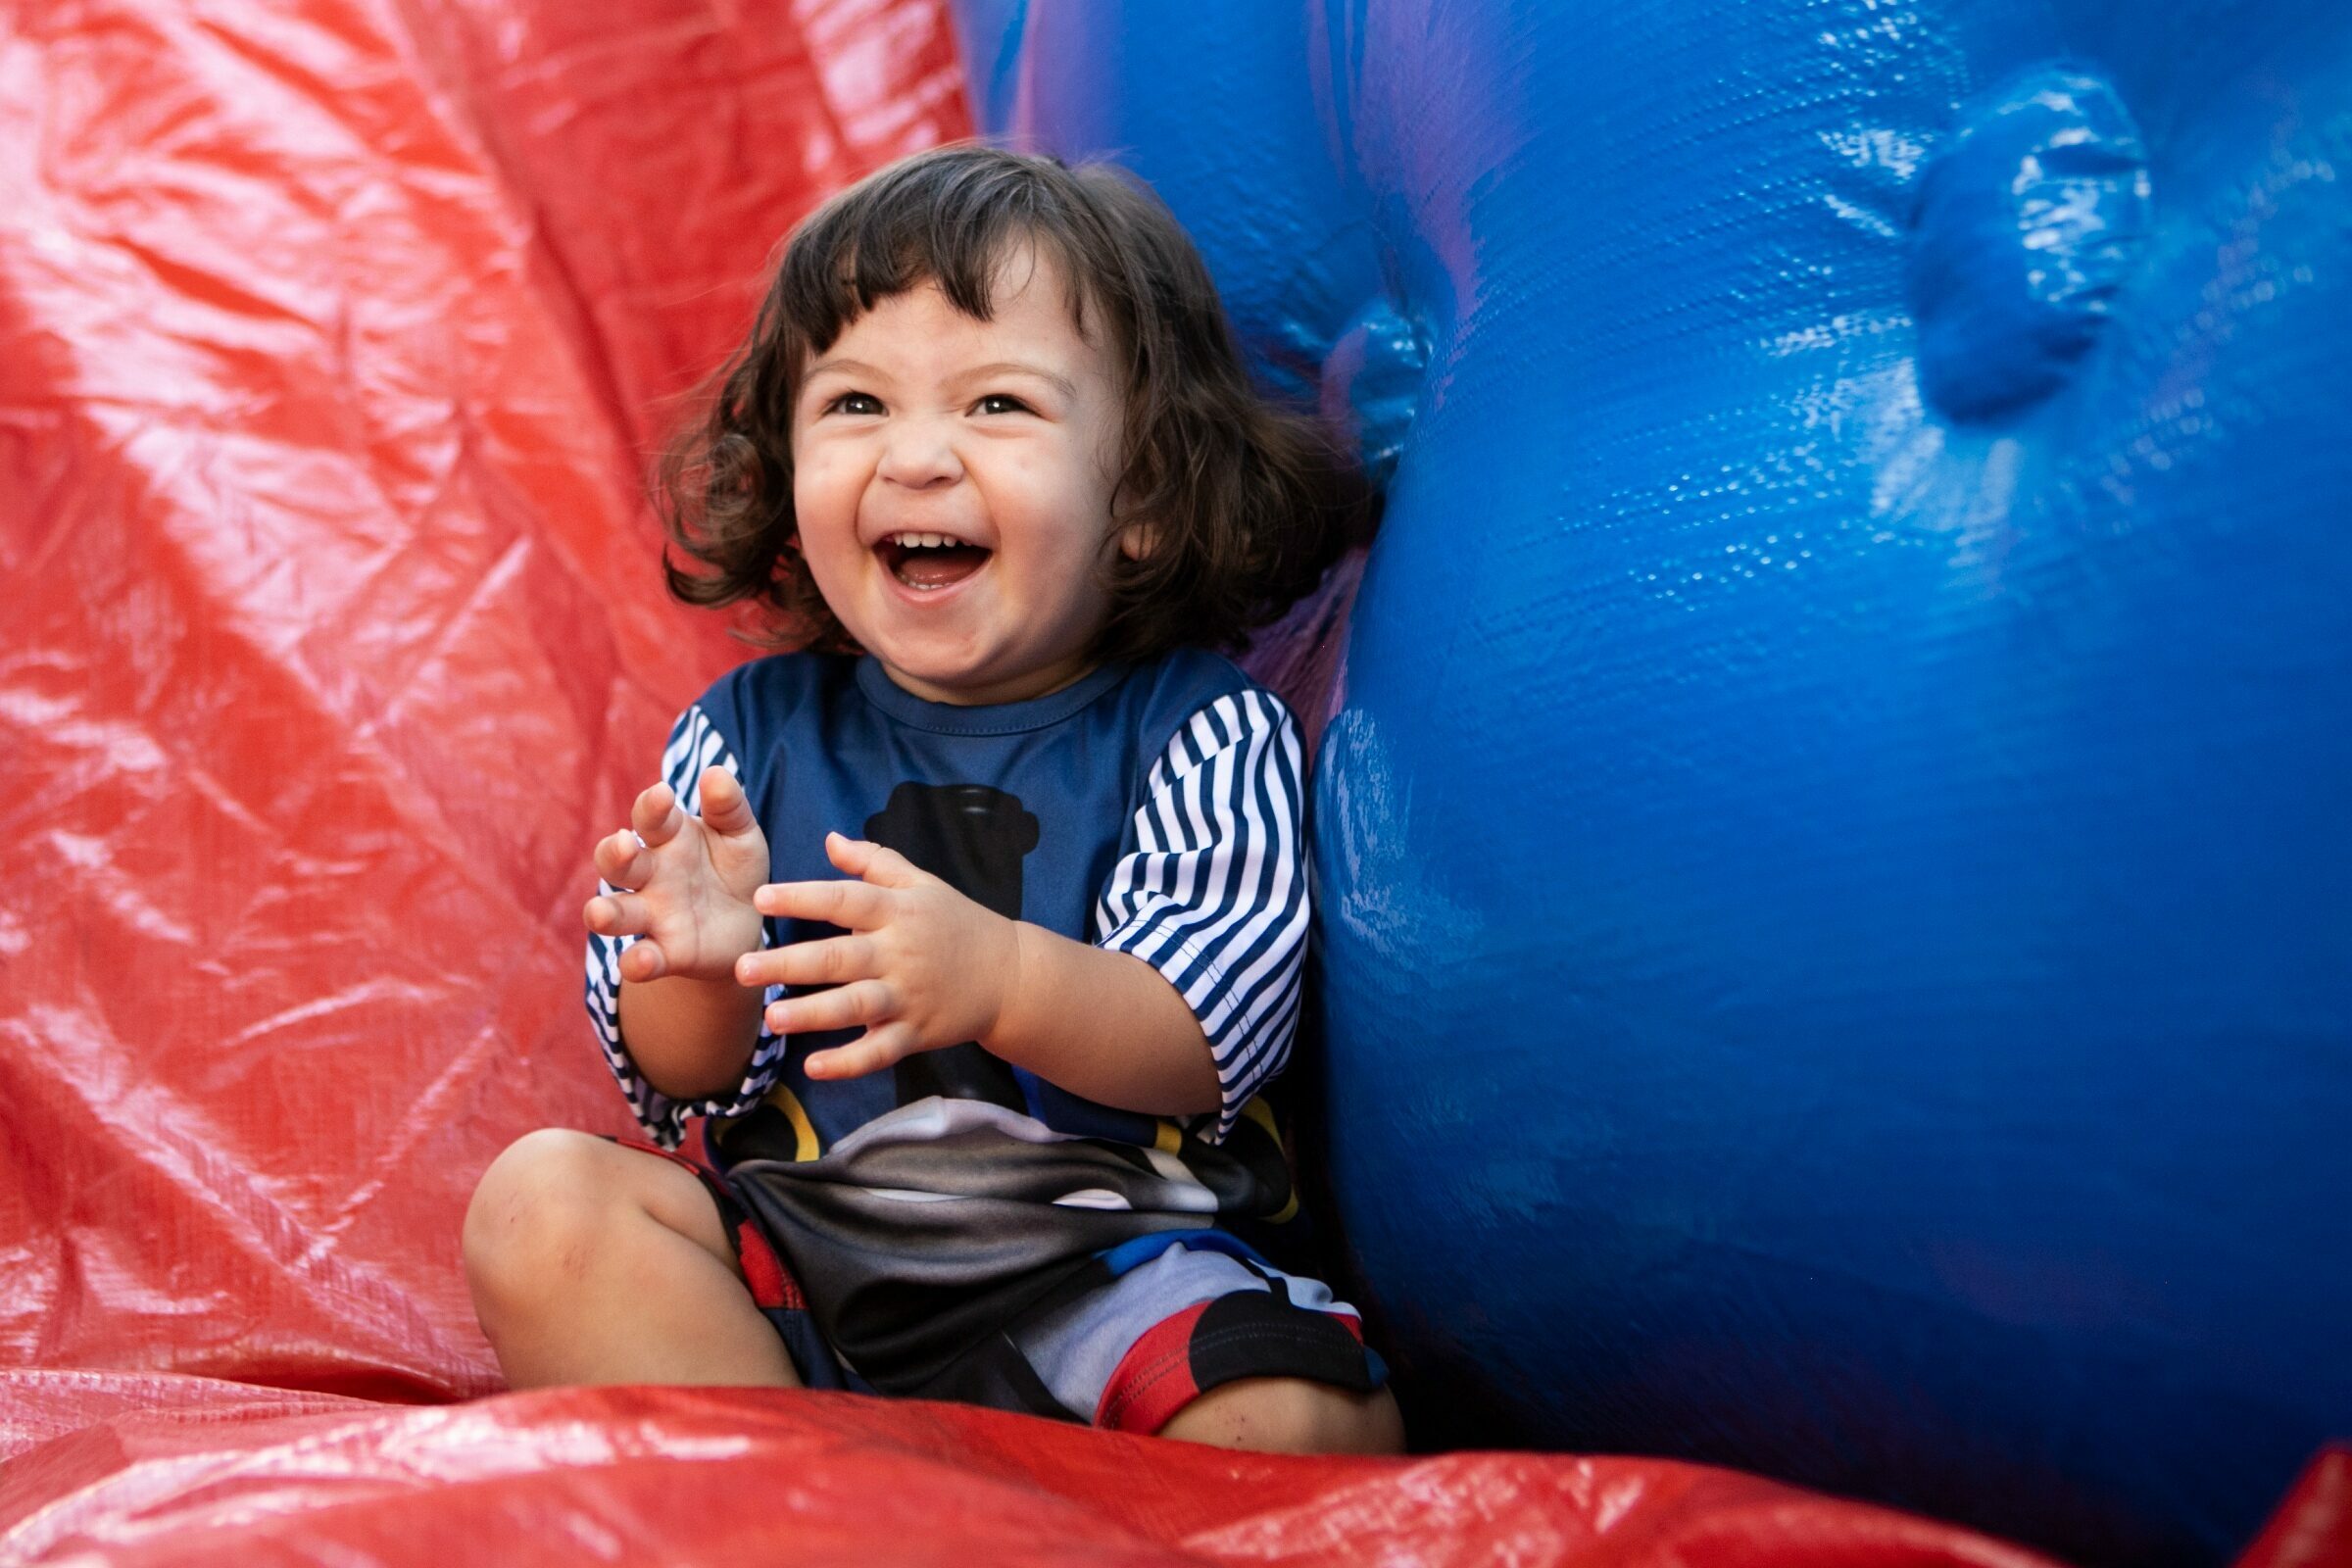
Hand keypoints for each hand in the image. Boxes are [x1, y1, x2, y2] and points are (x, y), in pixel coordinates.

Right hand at [584, 769, 768, 983]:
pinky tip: (641, 961)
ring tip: (600, 913)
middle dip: (614, 853)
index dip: (652, 806)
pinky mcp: (665, 953)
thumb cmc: (735, 867)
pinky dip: (636, 963)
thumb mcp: (740, 834)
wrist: (749, 923)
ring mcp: (653, 914)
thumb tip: (715, 773)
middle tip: (623, 843)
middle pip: (617, 861)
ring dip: (603, 913)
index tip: (663, 794)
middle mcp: (651, 874)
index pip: (650, 817)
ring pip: (616, 912)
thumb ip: (728, 807)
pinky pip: (641, 959)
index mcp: (669, 837)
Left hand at [738, 832, 1020, 1080]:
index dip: (803, 898)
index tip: (761, 898)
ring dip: (813, 1014)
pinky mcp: (917, 1033)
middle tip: (742, 968)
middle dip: (790, 963)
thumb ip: (874, 861)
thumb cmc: (956, 922)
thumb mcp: (922, 883)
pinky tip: (814, 1067)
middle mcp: (900, 954)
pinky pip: (879, 1052)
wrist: (1010, 974)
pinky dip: (849, 1062)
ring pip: (856, 1007)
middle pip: (840, 958)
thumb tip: (830, 839)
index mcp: (897, 911)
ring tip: (772, 1018)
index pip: (845, 900)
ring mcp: (909, 997)